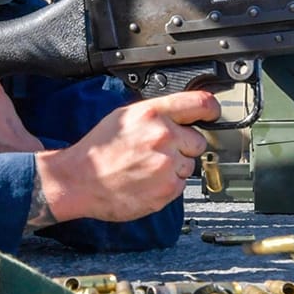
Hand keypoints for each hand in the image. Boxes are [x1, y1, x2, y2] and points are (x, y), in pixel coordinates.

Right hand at [33, 91, 219, 223]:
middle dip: (183, 147)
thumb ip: (157, 114)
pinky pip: (181, 185)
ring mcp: (166, 164)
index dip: (211, 109)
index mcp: (152, 114)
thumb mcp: (125, 117)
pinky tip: (146, 181)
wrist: (79, 180)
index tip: (214, 114)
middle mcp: (163, 136)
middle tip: (158, 152)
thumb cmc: (99, 149)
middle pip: (198, 141)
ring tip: (147, 168)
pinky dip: (168, 185)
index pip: (199, 104)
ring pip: (189, 165)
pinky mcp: (167, 189)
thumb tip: (182, 115)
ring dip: (174, 168)